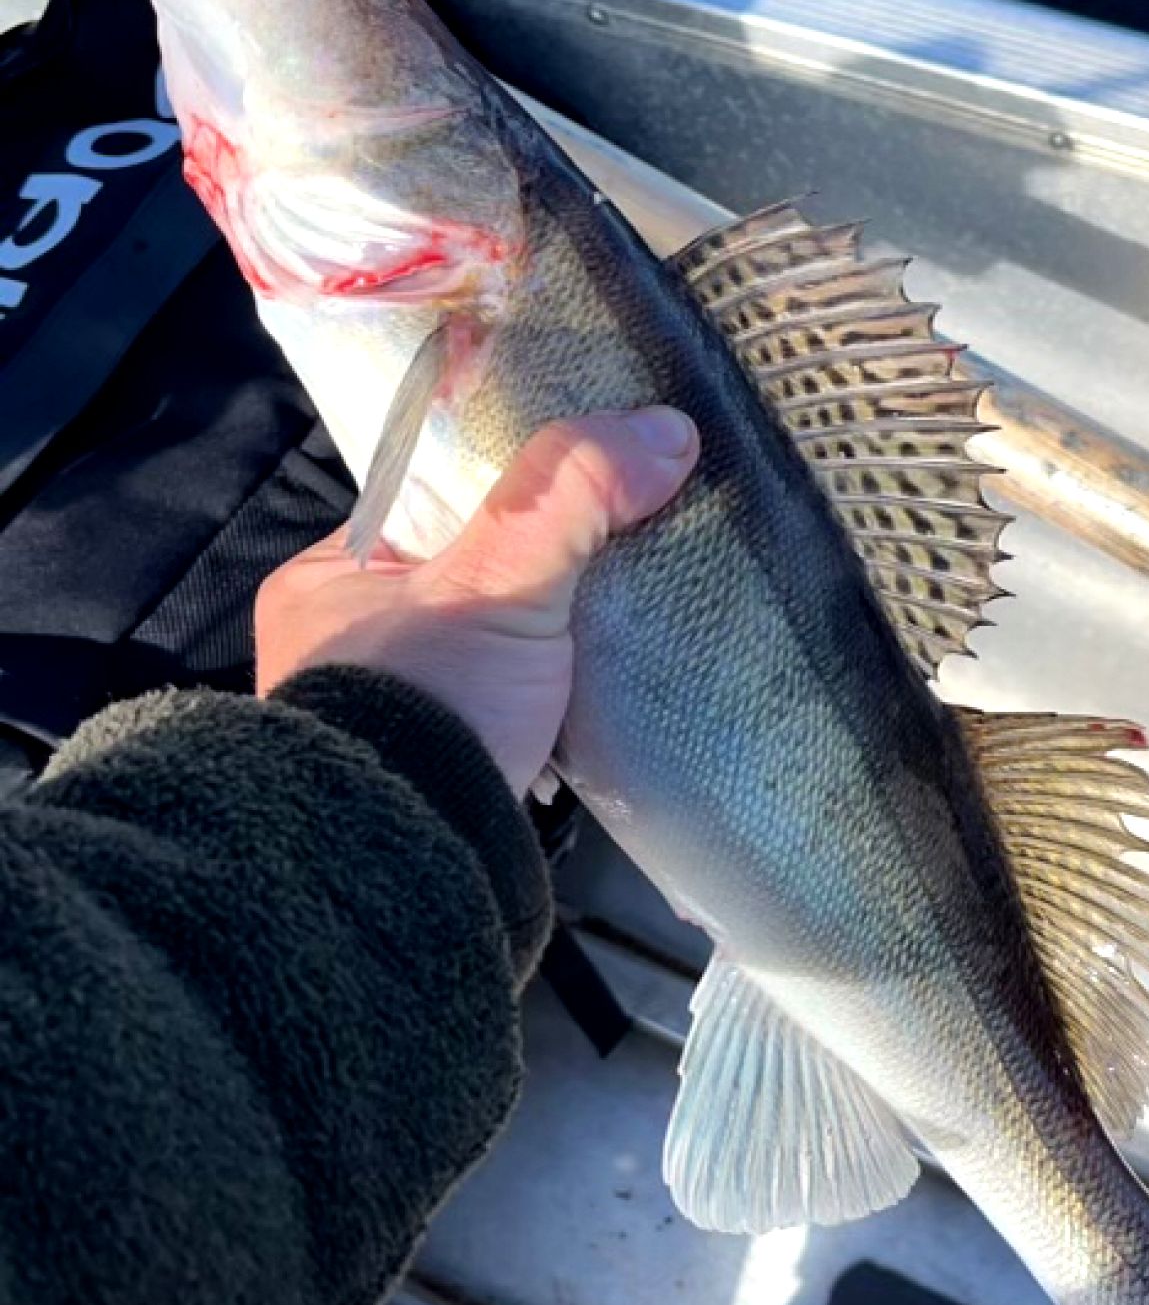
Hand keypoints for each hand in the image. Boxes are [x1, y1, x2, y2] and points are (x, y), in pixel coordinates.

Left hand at [255, 407, 697, 795]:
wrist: (407, 874)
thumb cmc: (427, 708)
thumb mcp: (498, 582)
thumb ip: (569, 495)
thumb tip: (665, 430)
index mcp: (327, 579)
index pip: (431, 502)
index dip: (510, 483)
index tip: (588, 474)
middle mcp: (343, 645)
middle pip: (470, 574)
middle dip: (544, 568)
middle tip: (625, 546)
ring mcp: (391, 716)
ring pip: (494, 648)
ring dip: (556, 642)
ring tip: (632, 616)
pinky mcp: (441, 775)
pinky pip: (510, 712)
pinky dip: (557, 700)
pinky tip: (605, 690)